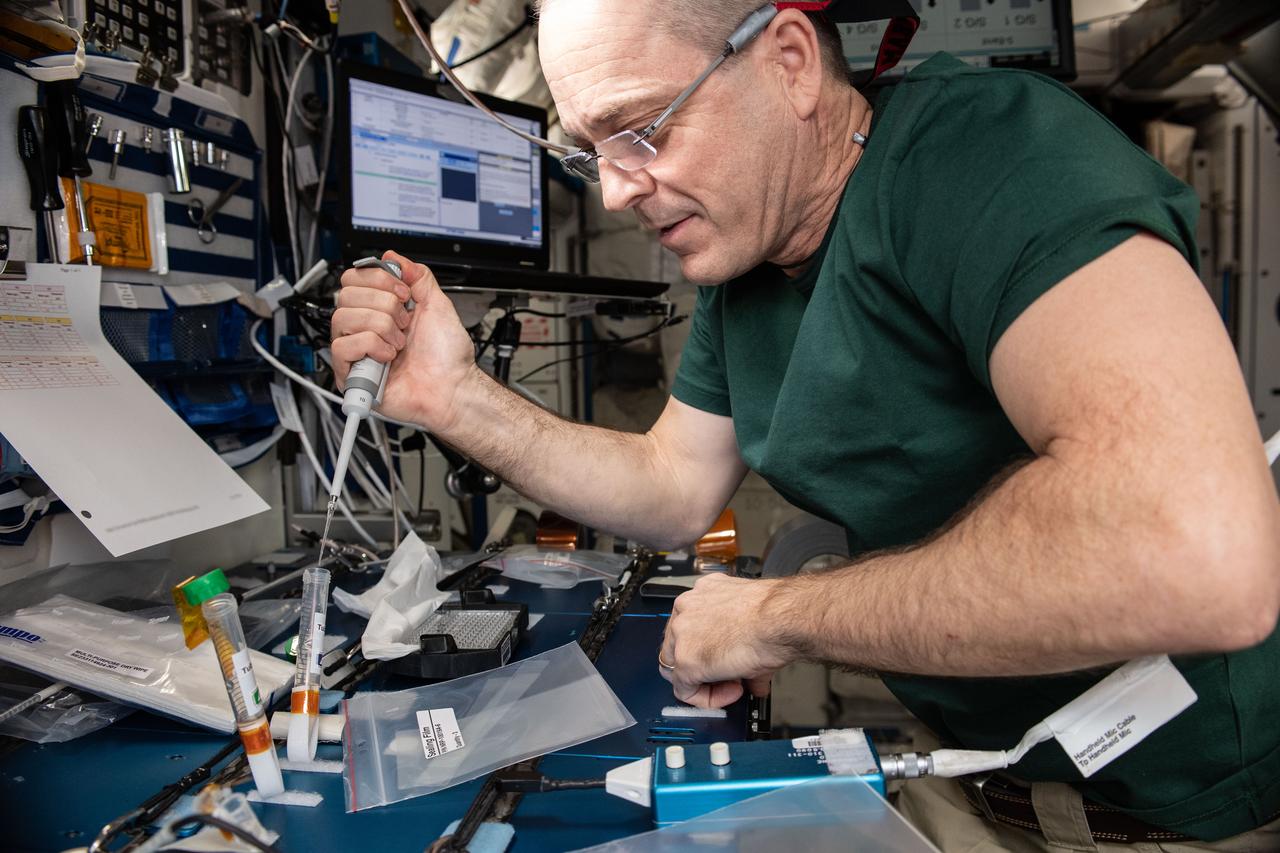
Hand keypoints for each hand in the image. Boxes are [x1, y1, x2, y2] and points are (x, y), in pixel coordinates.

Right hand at [331, 250, 478, 432]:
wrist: (452, 388)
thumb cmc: (447, 357)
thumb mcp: (437, 304)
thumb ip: (418, 276)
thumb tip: (393, 256)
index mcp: (381, 310)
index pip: (354, 278)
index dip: (378, 279)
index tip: (403, 293)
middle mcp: (366, 328)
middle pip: (346, 294)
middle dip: (383, 305)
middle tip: (404, 323)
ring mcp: (357, 350)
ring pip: (342, 318)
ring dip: (380, 327)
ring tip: (399, 343)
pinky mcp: (351, 374)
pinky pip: (341, 346)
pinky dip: (370, 347)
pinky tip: (388, 357)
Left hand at [658, 574, 792, 708]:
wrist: (780, 619)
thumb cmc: (775, 613)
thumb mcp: (752, 621)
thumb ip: (740, 643)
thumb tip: (750, 666)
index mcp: (703, 593)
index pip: (690, 628)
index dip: (711, 650)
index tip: (729, 660)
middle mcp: (686, 608)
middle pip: (678, 646)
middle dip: (704, 666)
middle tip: (731, 675)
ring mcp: (681, 633)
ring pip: (676, 668)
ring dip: (704, 683)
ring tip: (734, 685)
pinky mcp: (685, 660)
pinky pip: (685, 690)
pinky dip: (707, 698)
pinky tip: (732, 692)